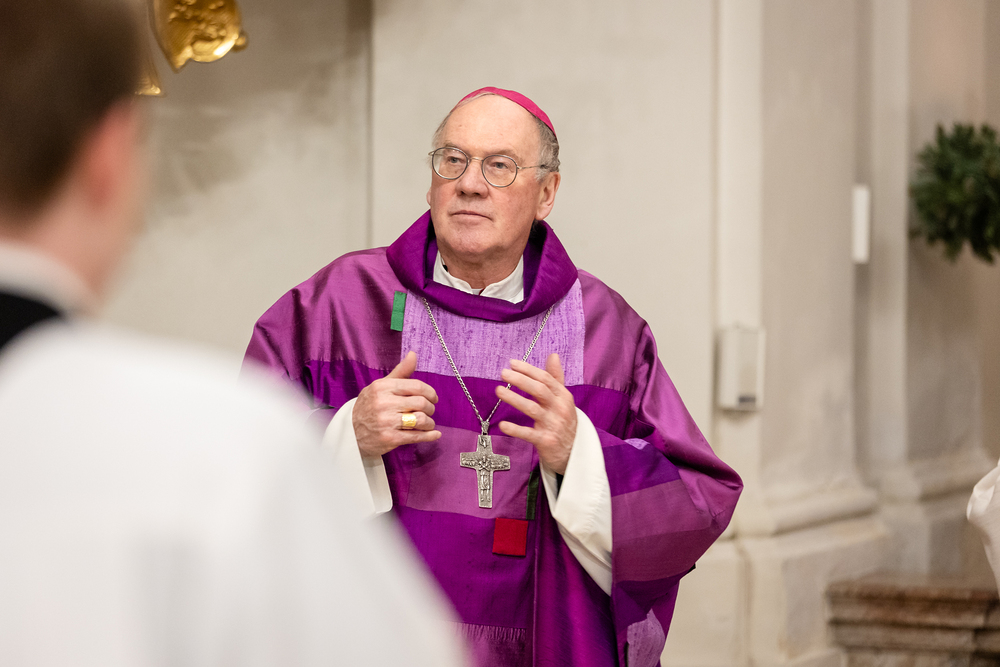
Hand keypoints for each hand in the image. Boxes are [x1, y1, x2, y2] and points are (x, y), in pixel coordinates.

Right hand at [353, 351, 440, 457]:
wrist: (350, 432)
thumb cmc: (370, 406)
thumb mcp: (381, 386)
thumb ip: (400, 372)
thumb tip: (414, 354)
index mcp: (382, 387)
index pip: (416, 386)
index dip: (430, 392)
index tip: (433, 398)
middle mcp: (384, 403)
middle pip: (421, 403)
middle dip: (430, 407)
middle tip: (428, 410)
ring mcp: (386, 422)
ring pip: (421, 420)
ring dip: (429, 422)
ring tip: (427, 423)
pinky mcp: (390, 439)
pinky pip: (416, 436)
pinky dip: (429, 435)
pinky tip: (435, 434)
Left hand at [496, 353, 576, 474]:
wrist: (574, 452)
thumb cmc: (564, 421)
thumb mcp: (563, 399)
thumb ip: (556, 378)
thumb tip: (553, 355)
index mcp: (563, 396)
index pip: (546, 378)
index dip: (529, 370)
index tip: (512, 363)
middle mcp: (560, 409)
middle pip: (540, 390)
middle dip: (521, 380)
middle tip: (504, 373)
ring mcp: (553, 425)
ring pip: (532, 409)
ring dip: (514, 399)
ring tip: (499, 390)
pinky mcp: (546, 441)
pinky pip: (529, 434)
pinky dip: (515, 429)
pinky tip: (502, 425)